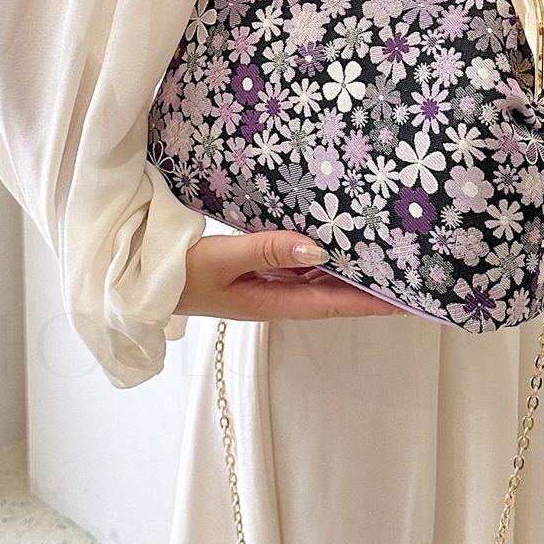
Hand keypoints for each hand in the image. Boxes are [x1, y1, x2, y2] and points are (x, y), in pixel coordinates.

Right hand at [174, 230, 409, 320]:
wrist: (139, 279)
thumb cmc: (178, 274)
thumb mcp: (223, 259)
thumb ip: (269, 250)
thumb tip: (319, 248)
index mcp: (270, 303)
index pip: (330, 303)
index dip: (368, 302)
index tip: (404, 297)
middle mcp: (273, 297)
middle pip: (329, 293)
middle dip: (365, 286)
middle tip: (402, 271)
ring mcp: (263, 285)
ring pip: (314, 279)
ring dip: (344, 269)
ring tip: (377, 253)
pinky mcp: (253, 271)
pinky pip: (294, 265)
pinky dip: (316, 255)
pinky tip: (329, 240)